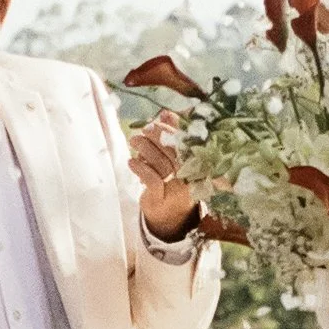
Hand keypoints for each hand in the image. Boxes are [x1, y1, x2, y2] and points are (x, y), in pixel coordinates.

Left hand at [129, 110, 199, 239]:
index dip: (173, 128)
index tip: (159, 118)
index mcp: (196, 162)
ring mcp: (176, 188)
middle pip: (173, 151)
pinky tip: (132, 162)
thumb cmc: (171, 180)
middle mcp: (190, 176)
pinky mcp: (161, 198)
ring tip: (134, 141)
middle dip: (157, 137)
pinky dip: (141, 168)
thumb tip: (165, 113)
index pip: (187, 141)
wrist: (169, 215)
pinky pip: (153, 180)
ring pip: (161, 164)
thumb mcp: (173, 157)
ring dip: (145, 149)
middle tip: (144, 130)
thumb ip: (172, 136)